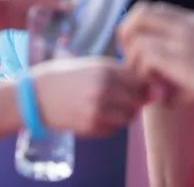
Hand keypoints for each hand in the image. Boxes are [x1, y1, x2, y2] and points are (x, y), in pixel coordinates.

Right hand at [33, 57, 151, 135]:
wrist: (38, 95)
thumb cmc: (70, 75)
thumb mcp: (96, 65)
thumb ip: (125, 74)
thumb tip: (155, 89)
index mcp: (106, 71)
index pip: (142, 81)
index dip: (143, 84)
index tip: (137, 84)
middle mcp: (104, 90)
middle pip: (138, 100)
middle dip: (135, 99)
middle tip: (122, 95)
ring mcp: (97, 110)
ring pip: (129, 117)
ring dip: (125, 113)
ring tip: (109, 104)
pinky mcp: (91, 126)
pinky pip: (114, 129)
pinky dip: (111, 123)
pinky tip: (97, 113)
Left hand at [118, 1, 193, 105]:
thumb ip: (186, 61)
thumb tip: (163, 90)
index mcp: (190, 21)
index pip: (150, 9)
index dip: (136, 27)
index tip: (138, 50)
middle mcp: (182, 24)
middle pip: (138, 13)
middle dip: (126, 36)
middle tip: (134, 60)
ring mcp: (180, 39)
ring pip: (136, 36)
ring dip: (134, 59)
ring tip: (146, 78)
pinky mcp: (179, 58)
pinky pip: (144, 56)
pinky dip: (142, 72)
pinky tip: (156, 87)